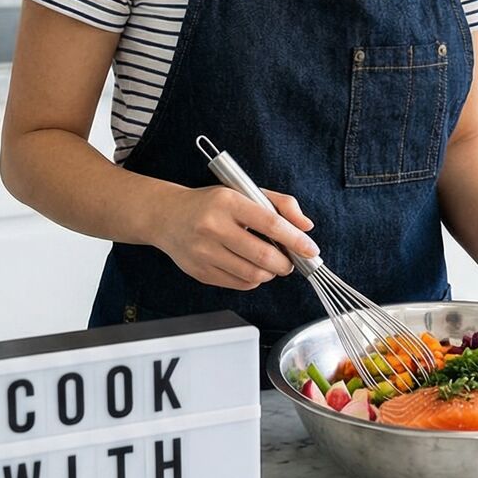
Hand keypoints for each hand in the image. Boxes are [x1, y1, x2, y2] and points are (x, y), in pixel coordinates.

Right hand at [156, 184, 318, 291]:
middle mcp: (213, 227)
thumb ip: (280, 204)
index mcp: (228, 202)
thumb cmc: (211, 204)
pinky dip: (254, 280)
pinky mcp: (200, 272)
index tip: (310, 249)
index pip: (270, 223)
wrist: (167, 216)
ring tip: (271, 264)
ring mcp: (204, 252)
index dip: (295, 239)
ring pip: (252, 275)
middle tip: (291, 261)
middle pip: (263, 256)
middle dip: (286, 263)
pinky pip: (239, 284)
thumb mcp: (245, 192)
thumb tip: (306, 226)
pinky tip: (251, 268)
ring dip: (270, 273)